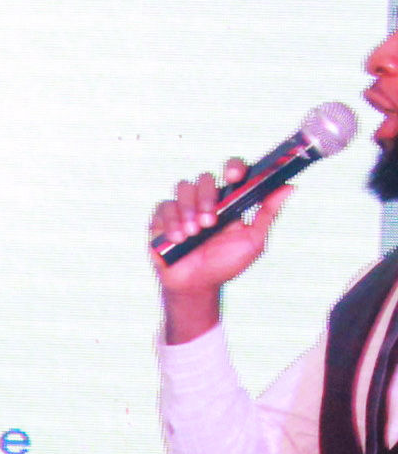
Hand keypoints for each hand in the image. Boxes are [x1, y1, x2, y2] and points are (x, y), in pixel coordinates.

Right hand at [151, 159, 291, 335]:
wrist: (196, 286)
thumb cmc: (225, 264)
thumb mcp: (253, 240)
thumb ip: (268, 213)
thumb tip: (290, 187)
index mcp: (229, 200)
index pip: (233, 170)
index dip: (233, 167)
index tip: (234, 177)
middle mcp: (206, 199)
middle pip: (205, 177)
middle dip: (207, 198)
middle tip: (209, 223)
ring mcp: (183, 207)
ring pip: (183, 187)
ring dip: (188, 210)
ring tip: (192, 234)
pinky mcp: (162, 219)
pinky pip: (164, 206)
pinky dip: (171, 222)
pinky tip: (178, 239)